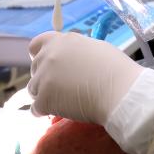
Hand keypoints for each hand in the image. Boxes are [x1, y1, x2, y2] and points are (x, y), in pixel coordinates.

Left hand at [27, 31, 143, 124]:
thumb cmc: (115, 69)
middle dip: (45, 78)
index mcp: (60, 41)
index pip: (35, 45)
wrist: (120, 92)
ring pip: (33, 89)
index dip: (39, 56)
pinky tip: (59, 112)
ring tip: (63, 102)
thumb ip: (74, 51)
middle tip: (62, 87)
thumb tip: (69, 59)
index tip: (48, 66)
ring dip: (44, 95)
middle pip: (35, 69)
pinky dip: (45, 112)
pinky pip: (36, 109)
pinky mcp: (44, 99)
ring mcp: (44, 78)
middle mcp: (48, 56)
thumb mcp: (94, 48)